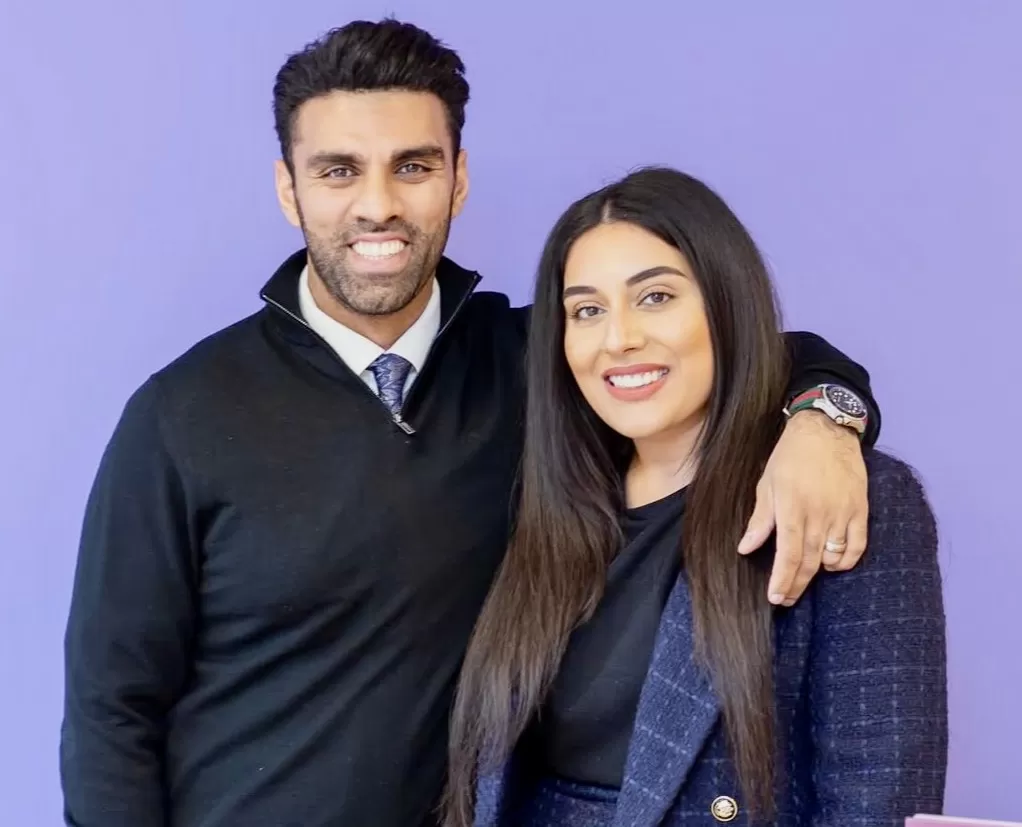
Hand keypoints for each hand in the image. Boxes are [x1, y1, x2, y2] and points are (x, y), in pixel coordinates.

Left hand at [738, 411, 868, 605]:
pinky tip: (833, 564)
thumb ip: (760, 520)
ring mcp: (843, 513)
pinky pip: (857, 546)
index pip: (789, 555)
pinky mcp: (860, 510)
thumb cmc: (790, 456)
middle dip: (796, 585)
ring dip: (819, 572)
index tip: (775, 597)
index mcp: (793, 508)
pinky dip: (846, 560)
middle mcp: (820, 514)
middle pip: (810, 562)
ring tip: (804, 576)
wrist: (826, 430)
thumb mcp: (767, 484)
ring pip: (833, 557)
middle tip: (785, 598)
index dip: (782, 580)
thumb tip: (745, 548)